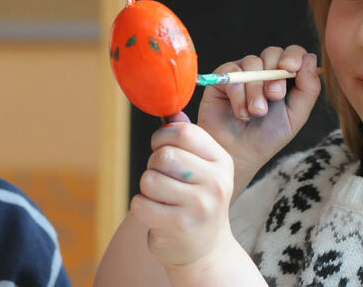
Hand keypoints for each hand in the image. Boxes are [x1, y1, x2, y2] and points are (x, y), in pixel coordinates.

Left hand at [129, 118, 242, 269]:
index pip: (184, 132)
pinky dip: (141, 208)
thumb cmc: (197, 202)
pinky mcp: (178, 225)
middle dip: (153, 166)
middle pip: (163, 155)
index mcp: (222, 162)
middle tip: (163, 180)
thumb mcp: (202, 170)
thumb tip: (172, 112)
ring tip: (162, 200)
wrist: (205, 251)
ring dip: (147, 189)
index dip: (163, 137)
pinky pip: (140, 203)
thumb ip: (188, 141)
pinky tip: (157, 216)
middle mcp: (216, 182)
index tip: (162, 149)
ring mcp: (199, 206)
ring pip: (149, 179)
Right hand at [198, 45, 319, 191]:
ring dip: (256, 90)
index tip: (290, 68)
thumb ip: (308, 88)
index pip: (293, 53)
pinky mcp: (223, 79)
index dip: (293, 56)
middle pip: (272, 53)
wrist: (239, 153)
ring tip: (256, 112)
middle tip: (274, 97)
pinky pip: (232, 73)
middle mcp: (264, 71)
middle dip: (275, 75)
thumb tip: (310, 57)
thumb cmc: (268, 136)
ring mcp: (243, 73)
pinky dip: (238, 94)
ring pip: (252, 63)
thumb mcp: (296, 115)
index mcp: (285, 78)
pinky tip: (240, 113)